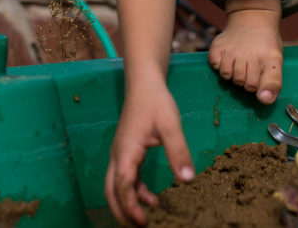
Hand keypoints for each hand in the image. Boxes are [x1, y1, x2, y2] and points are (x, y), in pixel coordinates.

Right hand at [105, 78, 193, 225]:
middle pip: (110, 190)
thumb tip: (187, 179)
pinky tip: (152, 199)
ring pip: (115, 185)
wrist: (144, 83)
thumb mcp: (170, 125)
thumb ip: (178, 151)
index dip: (130, 205)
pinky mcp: (127, 151)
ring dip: (127, 203)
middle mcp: (118, 155)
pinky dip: (134, 191)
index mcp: (126, 151)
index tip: (143, 221)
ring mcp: (120, 153)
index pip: (122, 184)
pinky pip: (125, 177)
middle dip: (121, 211)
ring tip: (145, 219)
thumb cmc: (156, 102)